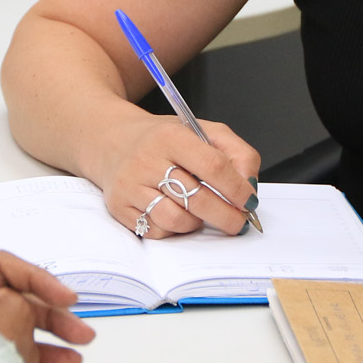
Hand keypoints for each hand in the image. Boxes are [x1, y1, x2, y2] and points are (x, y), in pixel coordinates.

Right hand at [99, 116, 260, 238]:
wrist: (113, 141)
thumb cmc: (163, 140)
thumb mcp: (202, 131)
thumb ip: (235, 152)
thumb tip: (249, 185)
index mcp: (170, 136)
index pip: (213, 166)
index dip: (237, 188)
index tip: (249, 201)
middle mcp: (146, 160)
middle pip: (198, 199)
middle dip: (227, 216)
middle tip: (238, 221)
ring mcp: (130, 185)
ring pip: (177, 220)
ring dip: (197, 222)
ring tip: (199, 211)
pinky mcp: (119, 206)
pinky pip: (156, 231)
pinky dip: (173, 228)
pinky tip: (175, 212)